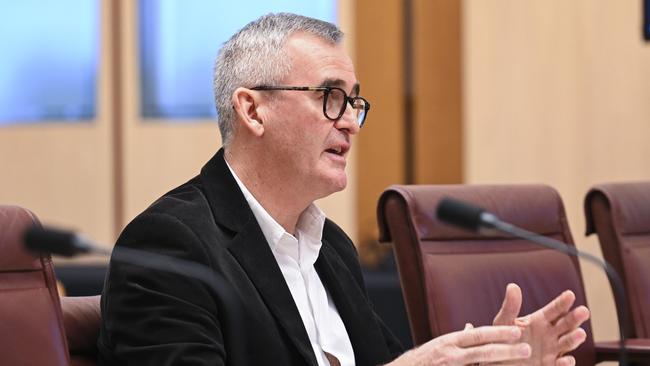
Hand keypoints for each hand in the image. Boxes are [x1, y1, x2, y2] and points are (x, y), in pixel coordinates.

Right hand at [388, 325, 530, 365]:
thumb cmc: (422, 361)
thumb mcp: (439, 345)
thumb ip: (458, 339)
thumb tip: (471, 327)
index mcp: (450, 341)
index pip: (479, 335)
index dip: (499, 333)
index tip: (517, 332)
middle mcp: (450, 353)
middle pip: (482, 350)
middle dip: (506, 350)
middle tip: (526, 349)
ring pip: (479, 365)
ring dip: (499, 365)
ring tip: (520, 364)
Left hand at [491, 283, 589, 365]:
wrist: (498, 362)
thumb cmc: (501, 340)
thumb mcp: (504, 323)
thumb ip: (510, 307)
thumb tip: (512, 286)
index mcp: (540, 321)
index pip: (555, 310)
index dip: (563, 302)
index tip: (570, 294)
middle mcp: (550, 335)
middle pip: (566, 324)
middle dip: (575, 318)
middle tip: (583, 311)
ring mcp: (552, 351)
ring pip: (567, 343)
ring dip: (574, 338)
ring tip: (580, 333)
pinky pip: (560, 365)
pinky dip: (565, 363)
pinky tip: (566, 360)